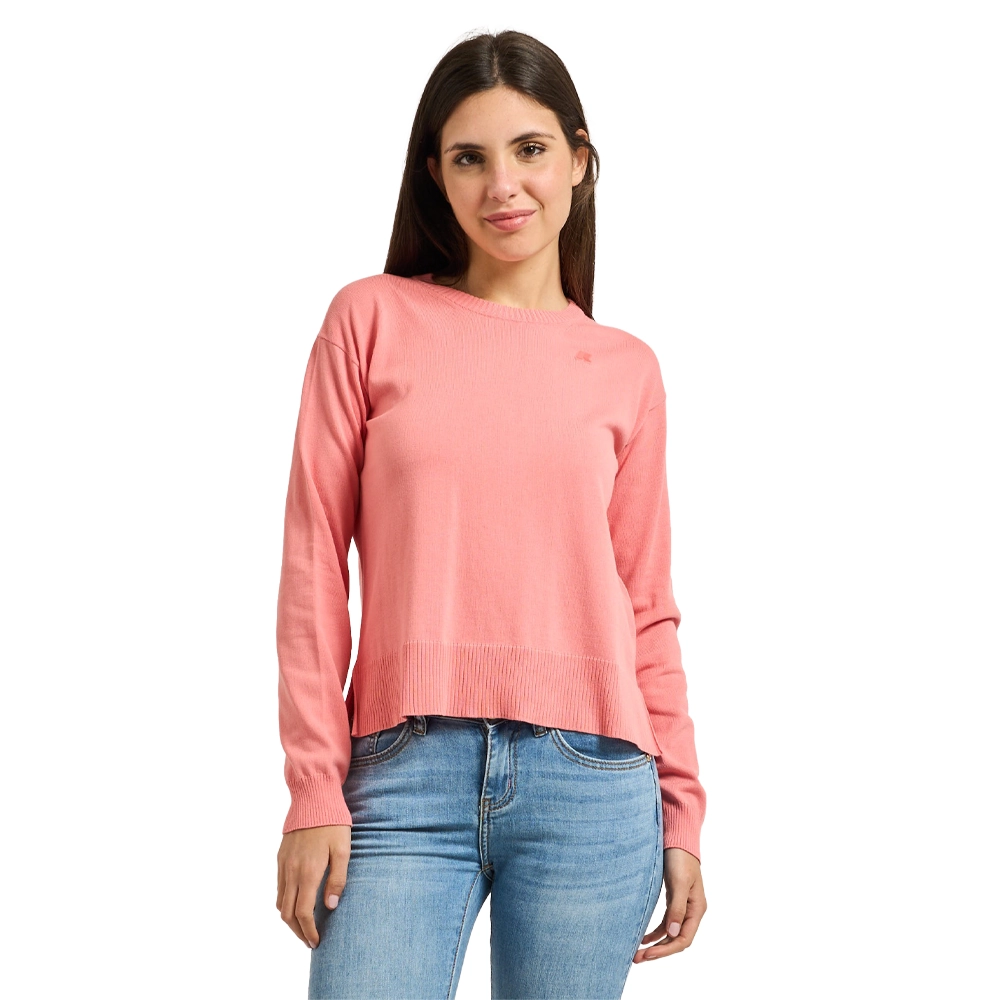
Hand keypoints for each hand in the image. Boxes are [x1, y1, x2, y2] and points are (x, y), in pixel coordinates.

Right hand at [276, 825, 351, 948]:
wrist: (313, 797)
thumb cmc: (333, 823)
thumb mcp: (343, 850)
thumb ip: (337, 880)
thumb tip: (330, 907)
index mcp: (308, 872)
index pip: (303, 913)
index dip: (309, 932)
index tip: (317, 942)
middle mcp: (292, 872)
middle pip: (287, 914)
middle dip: (297, 932)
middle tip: (310, 941)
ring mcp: (283, 865)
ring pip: (280, 902)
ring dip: (289, 919)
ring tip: (304, 925)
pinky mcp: (280, 857)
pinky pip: (279, 887)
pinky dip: (285, 902)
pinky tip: (297, 901)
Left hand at [634, 847, 706, 960]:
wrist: (677, 839)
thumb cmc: (680, 859)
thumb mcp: (679, 883)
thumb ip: (677, 908)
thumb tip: (673, 934)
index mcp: (697, 910)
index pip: (683, 939)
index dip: (666, 950)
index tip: (648, 954)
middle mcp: (691, 912)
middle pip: (676, 940)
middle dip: (658, 951)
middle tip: (637, 958)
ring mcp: (682, 907)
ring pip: (669, 934)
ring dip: (655, 944)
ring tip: (637, 952)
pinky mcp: (673, 901)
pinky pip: (665, 923)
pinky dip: (655, 932)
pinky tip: (643, 937)